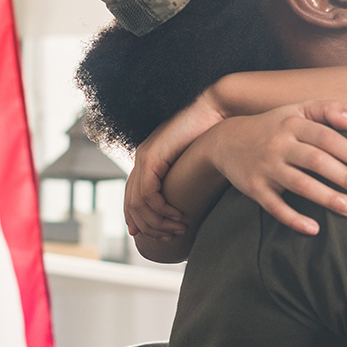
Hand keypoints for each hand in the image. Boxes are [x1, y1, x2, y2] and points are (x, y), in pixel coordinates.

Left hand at [126, 93, 225, 237]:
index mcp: (149, 158)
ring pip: (138, 202)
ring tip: (178, 230)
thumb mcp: (193, 160)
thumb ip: (185, 175)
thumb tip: (191, 196)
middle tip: (169, 238)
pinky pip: (148, 193)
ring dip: (158, 221)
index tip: (150, 237)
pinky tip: (178, 215)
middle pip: (132, 203)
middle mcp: (141, 158)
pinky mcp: (152, 157)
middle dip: (149, 226)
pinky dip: (161, 209)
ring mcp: (144, 157)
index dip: (138, 219)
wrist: (214, 108)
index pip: (132, 196)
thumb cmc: (211, 132)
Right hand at [199, 101, 346, 235]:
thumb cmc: (272, 126)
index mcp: (292, 124)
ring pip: (300, 184)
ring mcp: (266, 168)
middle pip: (316, 161)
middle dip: (345, 177)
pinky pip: (275, 206)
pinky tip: (314, 229)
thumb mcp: (295, 110)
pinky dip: (293, 219)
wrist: (225, 141)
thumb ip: (325, 109)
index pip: (325, 138)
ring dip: (328, 198)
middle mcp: (279, 145)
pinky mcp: (255, 189)